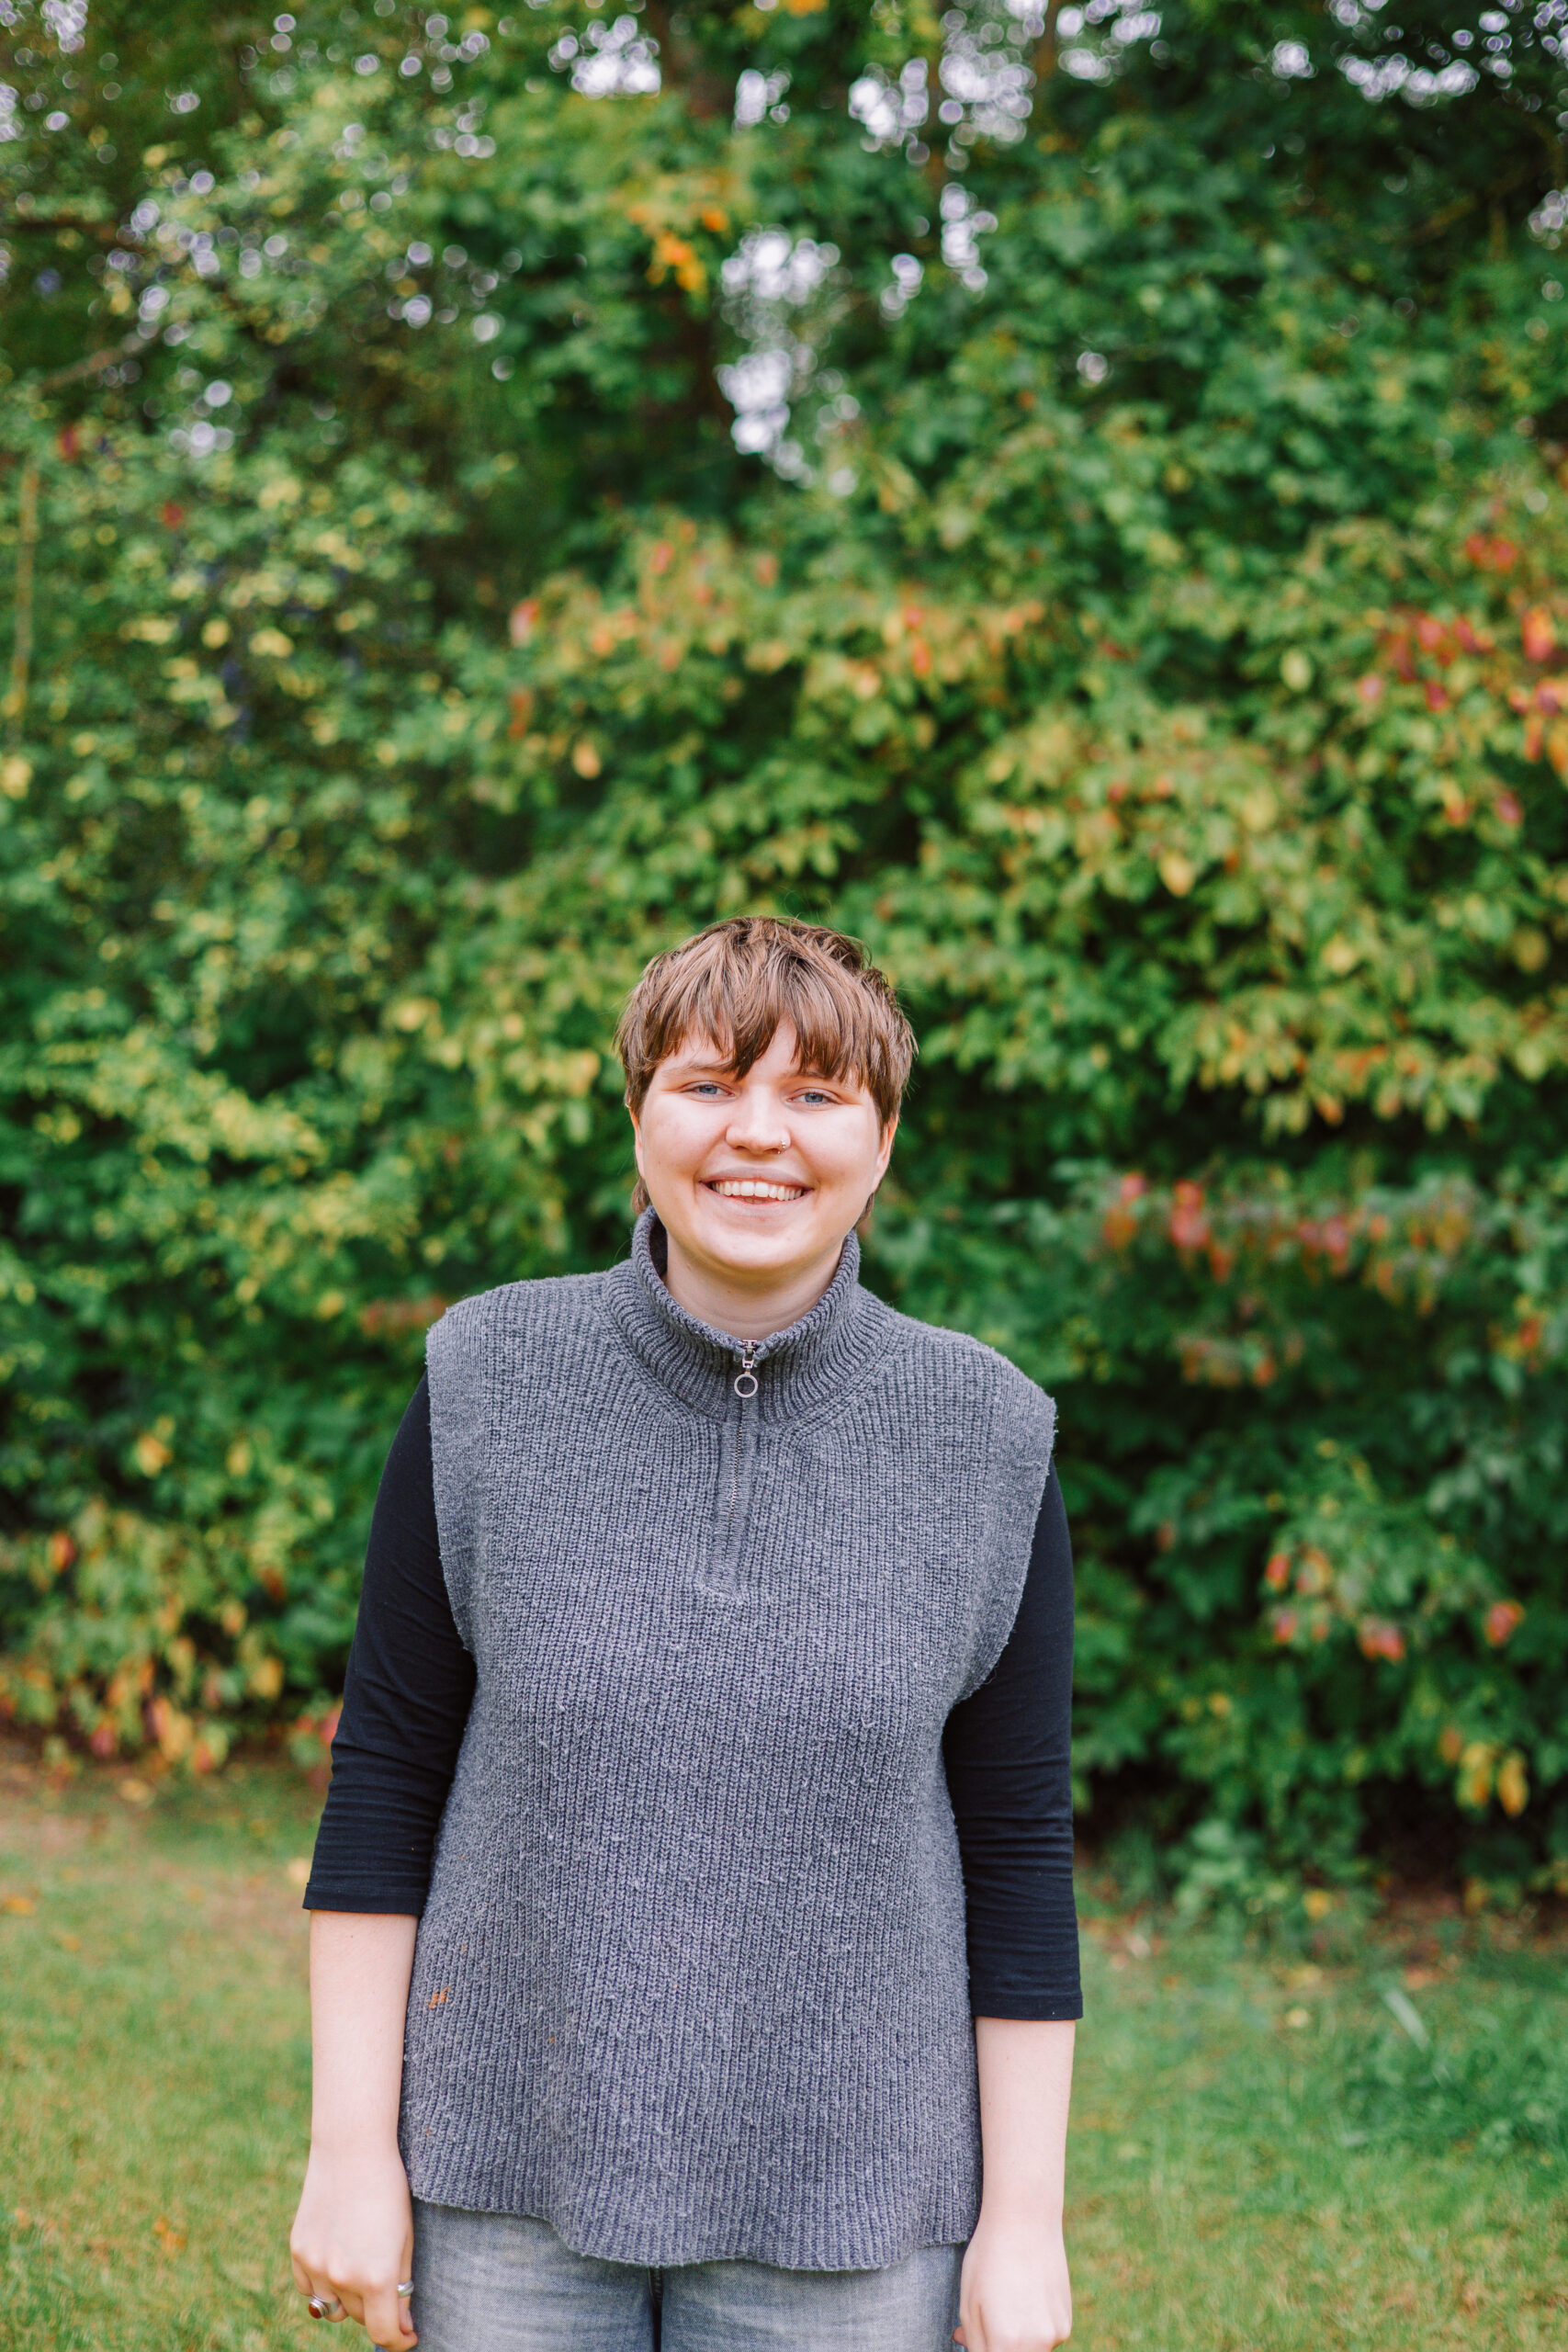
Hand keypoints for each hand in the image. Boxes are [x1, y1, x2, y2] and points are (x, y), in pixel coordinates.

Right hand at [290, 2138, 418, 2346]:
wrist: (351, 2148)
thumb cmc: (389, 2188)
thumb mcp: (405, 2239)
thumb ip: (401, 2286)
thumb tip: (400, 2327)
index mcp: (376, 2276)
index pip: (384, 2333)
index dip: (398, 2341)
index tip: (407, 2337)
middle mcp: (343, 2277)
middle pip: (361, 2317)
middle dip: (378, 2309)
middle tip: (389, 2286)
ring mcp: (316, 2265)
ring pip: (333, 2307)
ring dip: (350, 2299)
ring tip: (362, 2266)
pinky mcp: (298, 2251)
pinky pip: (310, 2288)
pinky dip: (324, 2284)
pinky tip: (338, 2258)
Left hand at [954, 2209, 1071, 2350]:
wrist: (1025, 2219)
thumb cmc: (989, 2257)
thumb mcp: (968, 2302)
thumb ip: (973, 2340)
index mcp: (1006, 2342)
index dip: (980, 2349)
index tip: (978, 2335)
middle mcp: (1036, 2344)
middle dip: (997, 2346)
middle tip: (986, 2321)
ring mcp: (1055, 2335)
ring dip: (1015, 2342)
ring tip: (1006, 2301)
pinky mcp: (1065, 2324)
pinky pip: (1044, 2339)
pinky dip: (1032, 2329)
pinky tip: (1025, 2297)